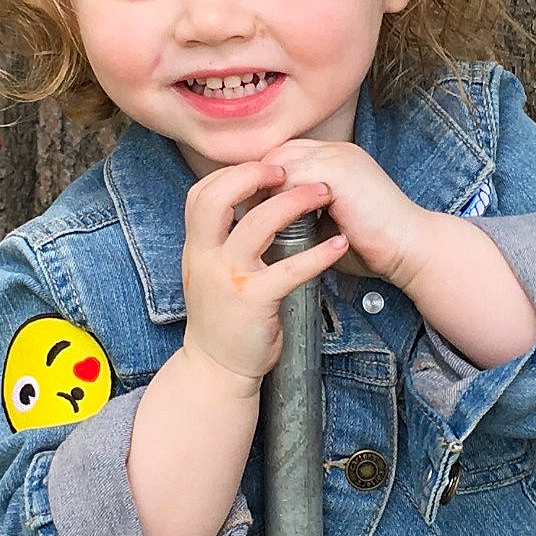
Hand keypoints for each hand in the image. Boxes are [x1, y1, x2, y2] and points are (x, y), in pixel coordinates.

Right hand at [180, 160, 346, 390]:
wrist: (216, 368)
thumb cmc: (222, 320)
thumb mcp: (210, 274)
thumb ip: (222, 243)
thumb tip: (250, 208)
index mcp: (196, 248)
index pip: (201, 193)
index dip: (231, 173)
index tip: (263, 167)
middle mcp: (205, 257)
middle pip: (218, 196)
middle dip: (254, 175)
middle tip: (287, 170)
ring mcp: (228, 278)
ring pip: (257, 223)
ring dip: (294, 201)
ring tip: (323, 194)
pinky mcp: (253, 300)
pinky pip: (290, 268)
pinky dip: (319, 253)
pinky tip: (339, 245)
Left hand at [256, 139, 429, 288]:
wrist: (411, 249)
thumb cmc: (373, 245)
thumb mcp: (329, 223)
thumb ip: (301, 215)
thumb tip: (262, 228)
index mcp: (335, 160)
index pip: (283, 156)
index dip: (261, 181)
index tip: (245, 210)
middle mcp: (336, 151)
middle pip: (276, 153)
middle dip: (254, 183)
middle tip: (238, 215)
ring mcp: (339, 158)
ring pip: (280, 162)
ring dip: (261, 192)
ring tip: (248, 221)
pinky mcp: (340, 173)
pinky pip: (292, 178)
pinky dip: (276, 200)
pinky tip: (267, 224)